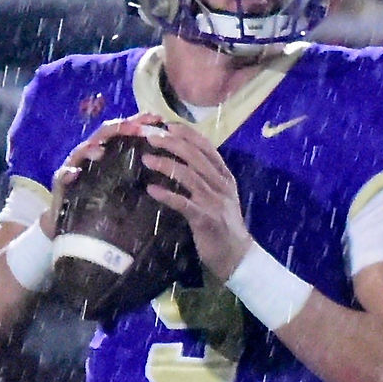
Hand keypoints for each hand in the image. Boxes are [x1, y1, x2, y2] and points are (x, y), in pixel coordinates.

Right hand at [38, 113, 164, 237]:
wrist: (73, 223)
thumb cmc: (103, 201)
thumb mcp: (126, 184)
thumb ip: (141, 171)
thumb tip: (168, 160)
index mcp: (107, 150)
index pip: (124, 131)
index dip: (139, 122)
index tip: (158, 118)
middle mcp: (90, 153)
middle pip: (104, 134)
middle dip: (119, 129)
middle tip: (135, 128)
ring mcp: (73, 166)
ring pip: (82, 152)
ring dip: (90, 150)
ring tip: (100, 151)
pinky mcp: (61, 184)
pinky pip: (62, 176)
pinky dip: (68, 173)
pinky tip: (74, 173)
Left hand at [141, 121, 250, 281]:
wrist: (237, 256)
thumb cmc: (223, 225)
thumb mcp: (220, 196)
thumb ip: (206, 178)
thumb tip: (182, 161)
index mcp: (224, 176)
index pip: (206, 146)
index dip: (186, 133)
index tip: (167, 125)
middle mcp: (221, 185)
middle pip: (194, 155)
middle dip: (171, 143)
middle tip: (150, 138)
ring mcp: (214, 202)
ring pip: (188, 175)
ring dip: (165, 165)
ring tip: (146, 160)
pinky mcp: (205, 219)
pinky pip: (182, 203)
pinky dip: (165, 195)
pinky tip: (151, 190)